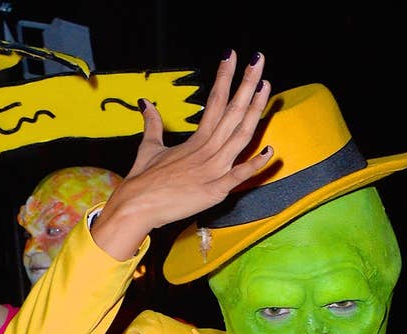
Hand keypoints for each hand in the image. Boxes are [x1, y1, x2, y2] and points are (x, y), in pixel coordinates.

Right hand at [91, 50, 271, 259]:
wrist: (136, 206)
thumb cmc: (143, 180)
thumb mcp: (149, 147)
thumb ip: (153, 124)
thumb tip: (146, 103)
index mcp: (196, 139)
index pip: (214, 100)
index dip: (224, 77)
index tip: (232, 55)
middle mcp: (207, 149)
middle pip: (231, 111)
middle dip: (246, 84)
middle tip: (258, 59)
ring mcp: (213, 170)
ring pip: (240, 136)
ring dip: (255, 111)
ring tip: (266, 88)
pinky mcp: (215, 190)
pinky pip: (238, 176)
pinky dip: (254, 165)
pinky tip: (269, 151)